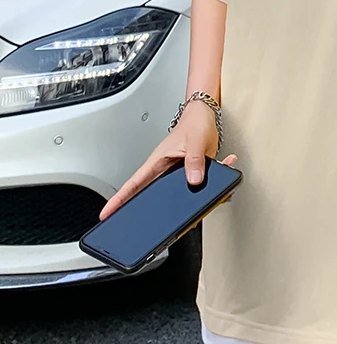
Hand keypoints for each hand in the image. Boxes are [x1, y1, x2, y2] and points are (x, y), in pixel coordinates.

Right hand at [99, 100, 236, 219]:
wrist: (206, 115)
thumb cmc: (195, 123)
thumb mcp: (195, 141)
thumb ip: (194, 160)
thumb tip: (194, 179)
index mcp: (158, 162)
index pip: (134, 183)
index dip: (119, 199)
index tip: (107, 213)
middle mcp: (166, 170)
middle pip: (152, 195)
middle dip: (153, 211)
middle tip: (154, 228)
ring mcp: (179, 174)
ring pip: (178, 195)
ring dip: (193, 200)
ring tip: (204, 207)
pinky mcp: (193, 174)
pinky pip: (199, 187)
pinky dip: (213, 188)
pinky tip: (221, 178)